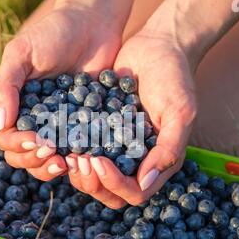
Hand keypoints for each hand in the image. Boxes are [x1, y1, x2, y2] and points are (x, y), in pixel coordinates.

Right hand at [0, 5, 121, 181]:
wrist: (92, 25)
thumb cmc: (53, 33)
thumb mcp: (22, 53)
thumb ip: (6, 86)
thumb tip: (0, 125)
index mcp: (15, 106)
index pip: (5, 138)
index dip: (16, 145)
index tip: (35, 140)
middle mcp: (34, 120)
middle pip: (23, 156)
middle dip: (33, 160)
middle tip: (52, 153)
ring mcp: (59, 126)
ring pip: (46, 160)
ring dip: (51, 168)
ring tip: (66, 162)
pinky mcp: (84, 127)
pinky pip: (77, 151)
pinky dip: (78, 159)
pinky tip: (86, 157)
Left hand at [67, 33, 196, 206]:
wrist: (157, 45)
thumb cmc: (174, 77)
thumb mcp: (179, 111)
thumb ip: (169, 148)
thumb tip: (147, 181)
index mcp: (157, 161)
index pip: (134, 192)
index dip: (114, 183)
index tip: (97, 160)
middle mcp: (135, 160)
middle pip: (110, 192)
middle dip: (92, 182)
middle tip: (77, 160)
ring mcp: (116, 147)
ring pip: (93, 176)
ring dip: (78, 171)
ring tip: (65, 152)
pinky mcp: (99, 130)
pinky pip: (83, 150)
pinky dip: (70, 150)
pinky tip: (58, 138)